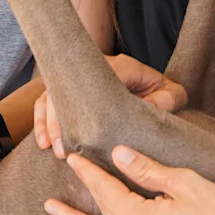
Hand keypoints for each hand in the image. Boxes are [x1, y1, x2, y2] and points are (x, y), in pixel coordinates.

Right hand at [32, 55, 186, 157]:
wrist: (155, 82)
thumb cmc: (161, 90)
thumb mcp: (171, 93)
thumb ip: (166, 100)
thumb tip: (144, 111)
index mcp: (119, 66)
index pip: (92, 80)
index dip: (82, 105)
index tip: (80, 130)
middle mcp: (94, 69)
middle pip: (65, 89)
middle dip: (60, 120)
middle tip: (62, 148)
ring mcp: (78, 79)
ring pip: (52, 96)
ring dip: (49, 123)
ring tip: (53, 148)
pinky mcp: (70, 90)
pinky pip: (46, 101)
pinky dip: (42, 120)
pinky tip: (43, 141)